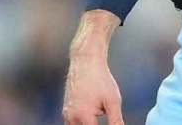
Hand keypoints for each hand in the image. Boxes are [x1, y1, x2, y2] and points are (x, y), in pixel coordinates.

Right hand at [62, 10, 123, 124]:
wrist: (86, 62)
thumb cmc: (101, 80)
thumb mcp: (113, 101)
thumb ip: (116, 121)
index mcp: (83, 117)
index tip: (111, 122)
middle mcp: (71, 118)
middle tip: (103, 112)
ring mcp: (66, 115)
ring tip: (98, 111)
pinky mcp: (65, 111)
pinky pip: (72, 124)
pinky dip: (82, 123)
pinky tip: (92, 116)